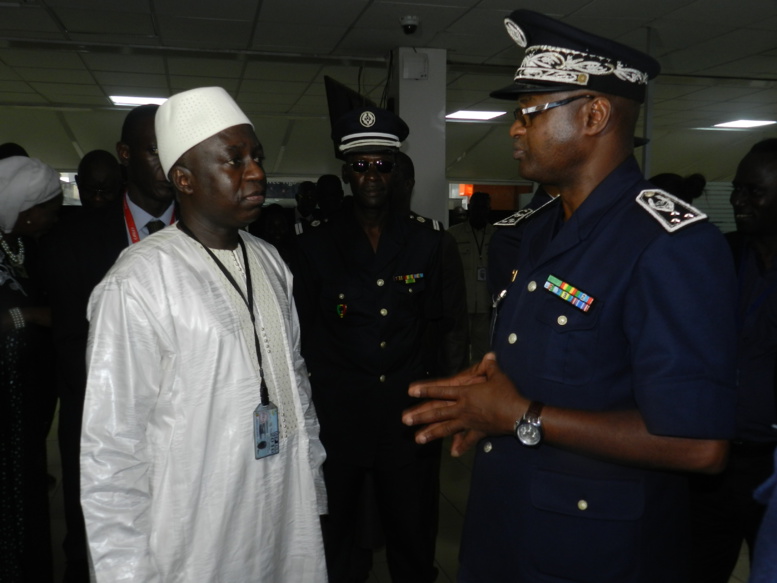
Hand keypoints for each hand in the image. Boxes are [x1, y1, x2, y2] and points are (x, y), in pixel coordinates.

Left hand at [402, 353, 526, 449]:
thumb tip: (490, 355)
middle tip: (405, 420)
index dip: (425, 390)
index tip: (410, 391)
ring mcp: (468, 422)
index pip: (441, 390)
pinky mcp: (478, 432)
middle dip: (420, 416)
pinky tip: (453, 453)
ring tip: (417, 439)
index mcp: (465, 393)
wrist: (517, 414)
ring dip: (431, 434)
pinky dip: (461, 446)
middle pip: (437, 412)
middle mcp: (462, 408)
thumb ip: (490, 366)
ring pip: (446, 428)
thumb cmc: (506, 393)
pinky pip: (468, 440)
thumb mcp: (498, 376)